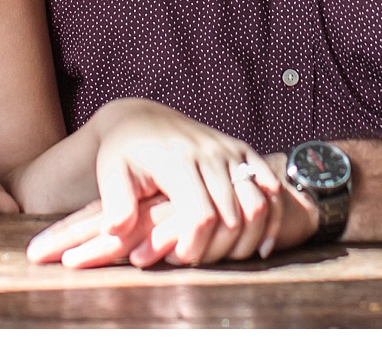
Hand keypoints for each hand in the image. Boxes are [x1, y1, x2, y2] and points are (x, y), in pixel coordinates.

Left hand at [28, 100, 284, 266]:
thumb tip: (116, 231)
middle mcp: (208, 152)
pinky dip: (271, 216)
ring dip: (248, 237)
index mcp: (177, 160)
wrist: (144, 120)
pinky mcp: (242, 151)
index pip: (199, 214)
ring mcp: (229, 150)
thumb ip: (114, 204)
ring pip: (256, 202)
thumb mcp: (109, 174)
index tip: (179, 260)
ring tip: (230, 257)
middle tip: (200, 261)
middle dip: (218, 247)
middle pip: (231, 213)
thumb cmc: (123, 154)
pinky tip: (262, 244)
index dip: (194, 245)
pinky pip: (269, 186)